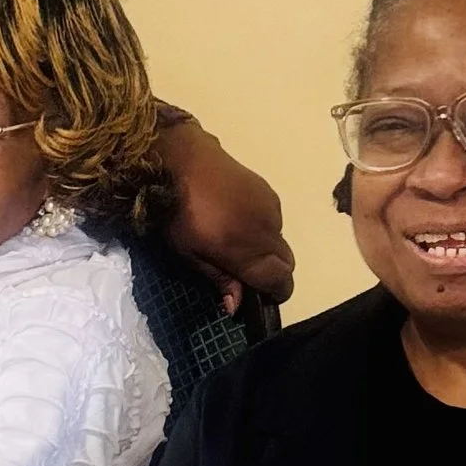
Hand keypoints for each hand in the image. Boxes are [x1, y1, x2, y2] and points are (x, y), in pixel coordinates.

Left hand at [159, 110, 293, 303]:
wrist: (182, 160)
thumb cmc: (177, 213)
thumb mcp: (189, 254)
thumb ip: (219, 278)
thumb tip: (237, 306)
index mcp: (248, 250)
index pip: (281, 281)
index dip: (273, 294)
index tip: (258, 297)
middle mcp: (268, 230)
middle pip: (288, 263)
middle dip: (273, 273)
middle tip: (245, 273)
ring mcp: (271, 208)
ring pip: (281, 240)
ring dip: (266, 249)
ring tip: (235, 241)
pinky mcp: (269, 190)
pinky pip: (275, 219)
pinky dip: (263, 228)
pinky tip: (237, 219)